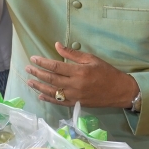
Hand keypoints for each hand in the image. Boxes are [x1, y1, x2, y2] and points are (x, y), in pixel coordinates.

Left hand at [25, 42, 139, 107]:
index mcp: (79, 72)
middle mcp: (75, 85)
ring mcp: (75, 96)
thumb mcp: (91, 59)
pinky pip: (59, 102)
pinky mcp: (76, 104)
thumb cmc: (107, 72)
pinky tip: (40, 95)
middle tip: (27, 68)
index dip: (42, 62)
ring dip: (39, 86)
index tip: (33, 58)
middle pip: (51, 79)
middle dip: (37, 73)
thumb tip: (57, 45)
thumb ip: (72, 54)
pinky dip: (48, 98)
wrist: (120, 91)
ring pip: (52, 91)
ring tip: (29, 81)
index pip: (55, 67)